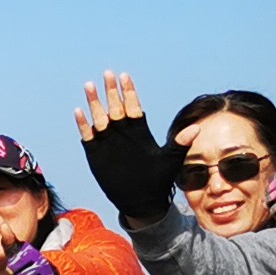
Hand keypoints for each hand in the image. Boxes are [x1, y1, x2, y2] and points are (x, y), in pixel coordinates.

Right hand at [75, 75, 180, 221]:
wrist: (141, 201)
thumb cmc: (158, 180)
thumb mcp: (170, 160)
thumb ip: (180, 143)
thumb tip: (197, 128)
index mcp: (139, 131)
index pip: (133, 106)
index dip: (129, 91)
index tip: (125, 76)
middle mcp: (123, 133)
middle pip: (115, 107)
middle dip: (111, 91)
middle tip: (108, 73)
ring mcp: (108, 142)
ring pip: (99, 117)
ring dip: (94, 102)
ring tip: (89, 86)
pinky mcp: (96, 153)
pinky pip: (88, 136)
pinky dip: (83, 124)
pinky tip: (79, 111)